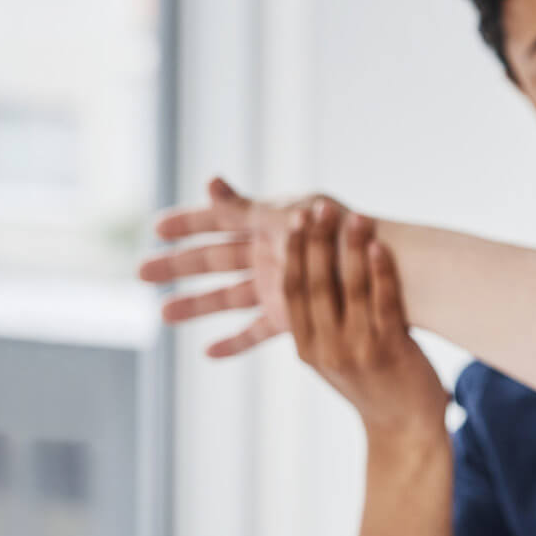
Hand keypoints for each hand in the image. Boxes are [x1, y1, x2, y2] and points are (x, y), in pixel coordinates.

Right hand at [138, 178, 341, 356]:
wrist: (394, 271)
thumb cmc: (346, 236)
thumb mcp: (293, 219)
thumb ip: (248, 208)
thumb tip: (208, 182)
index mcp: (271, 226)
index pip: (219, 223)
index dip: (188, 225)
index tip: (155, 229)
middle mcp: (273, 256)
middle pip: (216, 259)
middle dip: (179, 264)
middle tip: (141, 272)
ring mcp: (283, 288)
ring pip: (230, 295)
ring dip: (197, 304)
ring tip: (164, 314)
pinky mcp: (297, 319)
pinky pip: (259, 331)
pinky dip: (237, 341)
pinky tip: (209, 353)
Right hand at [284, 206, 448, 433]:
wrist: (404, 430)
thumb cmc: (374, 387)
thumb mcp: (334, 360)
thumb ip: (321, 327)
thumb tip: (316, 282)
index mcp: (306, 348)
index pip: (291, 293)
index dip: (292, 255)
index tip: (294, 220)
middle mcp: (326, 348)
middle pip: (314, 285)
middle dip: (315, 243)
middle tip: (317, 206)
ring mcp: (356, 349)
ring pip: (349, 289)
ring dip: (350, 249)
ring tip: (355, 215)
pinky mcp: (389, 350)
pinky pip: (383, 303)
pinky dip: (380, 272)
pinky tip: (380, 246)